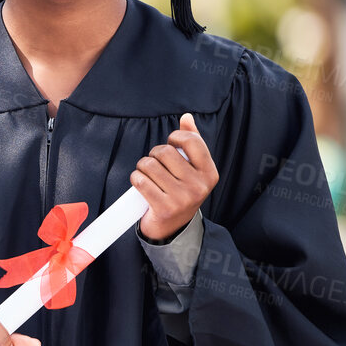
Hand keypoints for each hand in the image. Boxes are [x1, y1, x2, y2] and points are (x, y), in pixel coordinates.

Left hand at [131, 112, 218, 242]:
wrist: (173, 228)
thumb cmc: (181, 191)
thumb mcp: (192, 169)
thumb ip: (191, 142)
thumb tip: (187, 117)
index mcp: (209, 173)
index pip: (192, 141)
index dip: (175, 137)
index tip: (170, 144)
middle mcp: (199, 186)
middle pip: (165, 151)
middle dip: (154, 154)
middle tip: (155, 165)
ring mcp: (182, 198)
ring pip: (149, 165)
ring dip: (142, 167)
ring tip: (147, 175)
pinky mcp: (164, 208)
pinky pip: (140, 181)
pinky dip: (135, 179)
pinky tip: (140, 184)